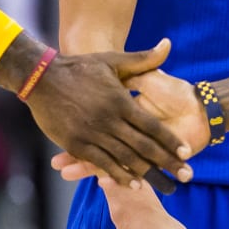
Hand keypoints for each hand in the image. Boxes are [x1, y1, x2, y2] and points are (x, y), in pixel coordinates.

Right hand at [25, 39, 193, 186]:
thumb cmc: (80, 67)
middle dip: (166, 162)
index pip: (152, 126)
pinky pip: (101, 163)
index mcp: (120, 101)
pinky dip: (118, 174)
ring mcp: (92, 133)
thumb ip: (142, 59)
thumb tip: (167, 45)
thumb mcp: (113, 60)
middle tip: (184, 175)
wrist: (42, 77)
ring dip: (145, 173)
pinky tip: (131, 183)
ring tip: (162, 183)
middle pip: (143, 146)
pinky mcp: (77, 143)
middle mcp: (109, 120)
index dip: (170, 140)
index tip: (186, 152)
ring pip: (124, 158)